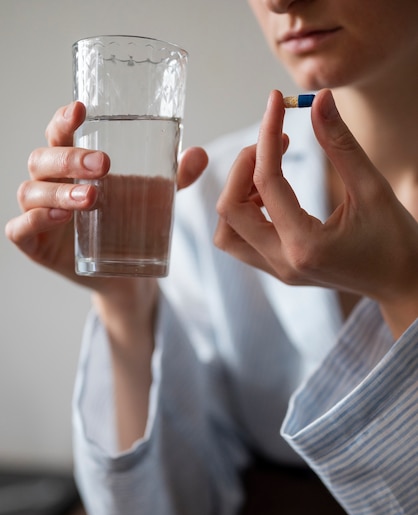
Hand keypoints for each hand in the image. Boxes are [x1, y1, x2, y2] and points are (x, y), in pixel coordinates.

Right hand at [6, 101, 207, 291]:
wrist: (125, 273)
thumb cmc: (130, 224)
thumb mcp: (155, 199)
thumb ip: (175, 178)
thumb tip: (200, 154)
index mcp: (72, 165)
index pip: (60, 134)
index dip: (64, 120)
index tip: (81, 109)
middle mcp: (50, 183)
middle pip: (42, 159)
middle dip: (69, 159)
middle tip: (103, 164)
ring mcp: (38, 212)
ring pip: (31, 191)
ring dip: (57, 192)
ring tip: (90, 198)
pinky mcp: (34, 243)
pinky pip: (19, 229)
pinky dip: (33, 221)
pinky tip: (58, 218)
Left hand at [214, 89, 417, 336]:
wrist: (401, 282)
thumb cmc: (394, 239)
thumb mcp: (372, 188)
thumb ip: (341, 144)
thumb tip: (319, 100)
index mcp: (306, 245)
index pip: (268, 182)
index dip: (268, 135)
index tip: (276, 103)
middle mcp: (284, 262)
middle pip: (229, 211)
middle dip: (243, 167)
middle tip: (274, 142)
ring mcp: (278, 270)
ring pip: (227, 233)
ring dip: (237, 195)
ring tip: (270, 171)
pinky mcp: (279, 270)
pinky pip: (242, 242)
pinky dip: (244, 213)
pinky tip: (271, 193)